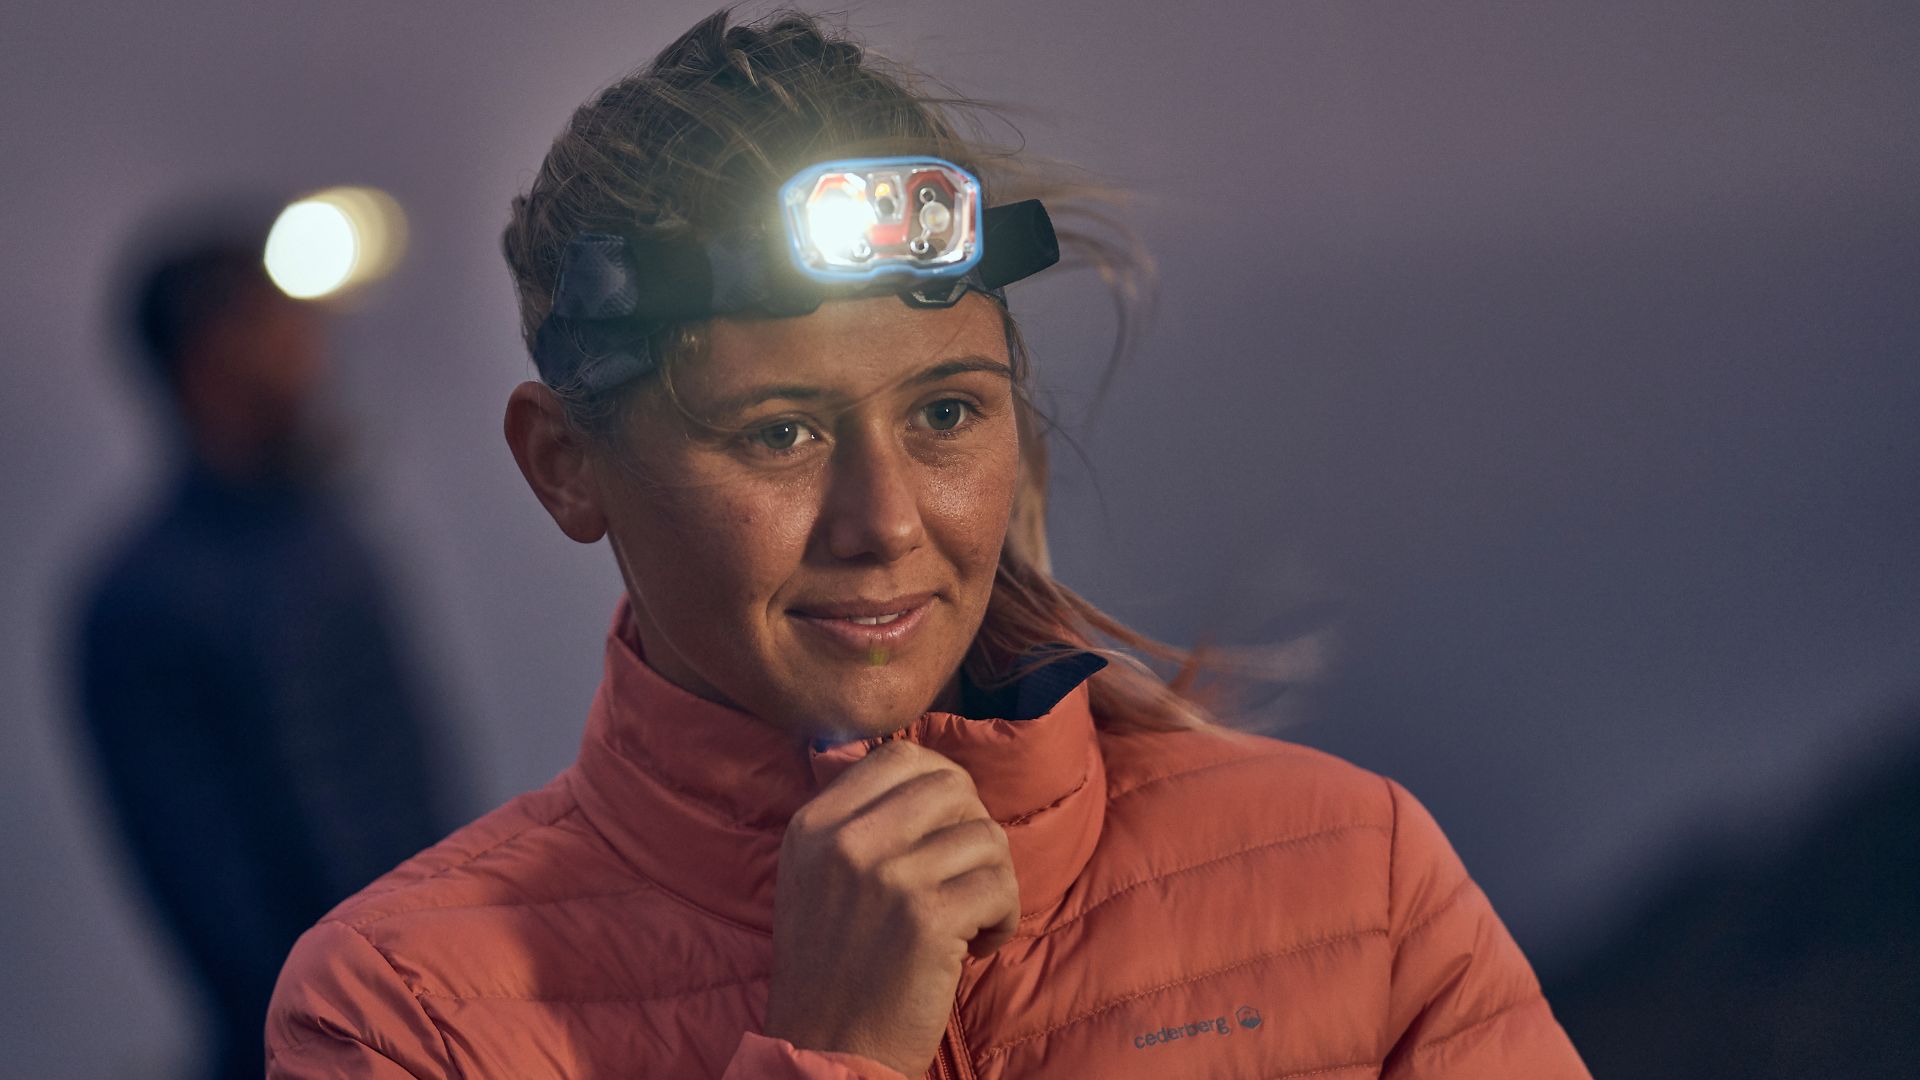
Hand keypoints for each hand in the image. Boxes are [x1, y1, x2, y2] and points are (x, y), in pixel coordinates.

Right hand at [763, 740, 1019, 1077]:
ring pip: (985, 835)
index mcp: (814, 824)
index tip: (948, 831)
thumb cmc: (832, 968)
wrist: (825, 1050)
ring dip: (994, 879)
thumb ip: (857, 820)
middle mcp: (846, 840)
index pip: (900, 755)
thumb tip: (930, 771)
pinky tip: (978, 946)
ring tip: (971, 920)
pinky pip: (1001, 884)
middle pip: (951, 785)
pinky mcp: (927, 916)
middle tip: (966, 876)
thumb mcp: (814, 876)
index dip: (944, 786)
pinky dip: (1004, 917)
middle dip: (974, 829)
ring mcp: (887, 874)